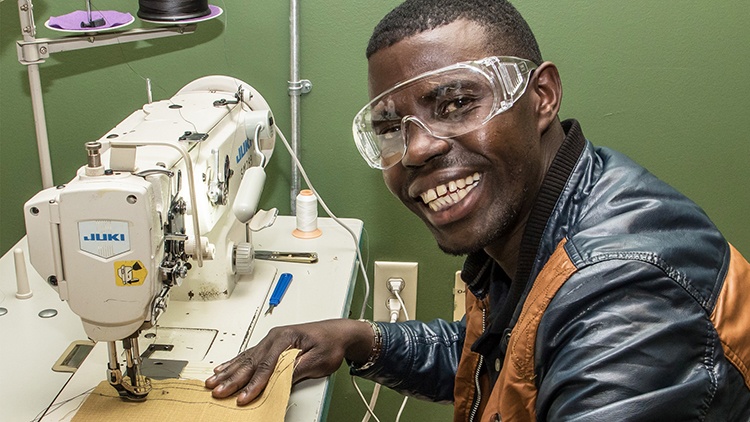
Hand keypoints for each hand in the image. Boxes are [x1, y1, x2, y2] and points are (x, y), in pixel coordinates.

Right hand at [205, 318, 373, 404]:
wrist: (339, 333)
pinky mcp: (271, 345)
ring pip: (246, 358)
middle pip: (251, 361)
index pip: (267, 365)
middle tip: (219, 391)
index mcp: (286, 337)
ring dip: (229, 371)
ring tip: (213, 382)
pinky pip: (249, 354)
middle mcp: (275, 337)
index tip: (245, 396)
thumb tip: (280, 380)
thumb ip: (297, 369)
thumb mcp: (318, 359)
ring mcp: (272, 340)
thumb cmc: (331, 343)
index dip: (255, 383)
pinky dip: (234, 363)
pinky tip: (223, 368)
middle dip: (233, 378)